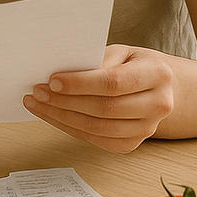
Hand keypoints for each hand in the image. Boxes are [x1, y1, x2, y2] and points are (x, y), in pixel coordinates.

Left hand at [22, 44, 175, 152]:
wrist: (158, 86)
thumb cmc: (133, 64)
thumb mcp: (119, 52)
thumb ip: (95, 62)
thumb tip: (58, 77)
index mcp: (158, 74)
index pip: (113, 82)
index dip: (80, 84)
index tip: (53, 81)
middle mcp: (159, 104)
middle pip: (105, 108)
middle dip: (65, 101)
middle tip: (38, 92)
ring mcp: (148, 128)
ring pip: (98, 128)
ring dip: (62, 117)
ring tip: (38, 104)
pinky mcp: (133, 143)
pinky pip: (96, 140)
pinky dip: (70, 128)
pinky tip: (53, 116)